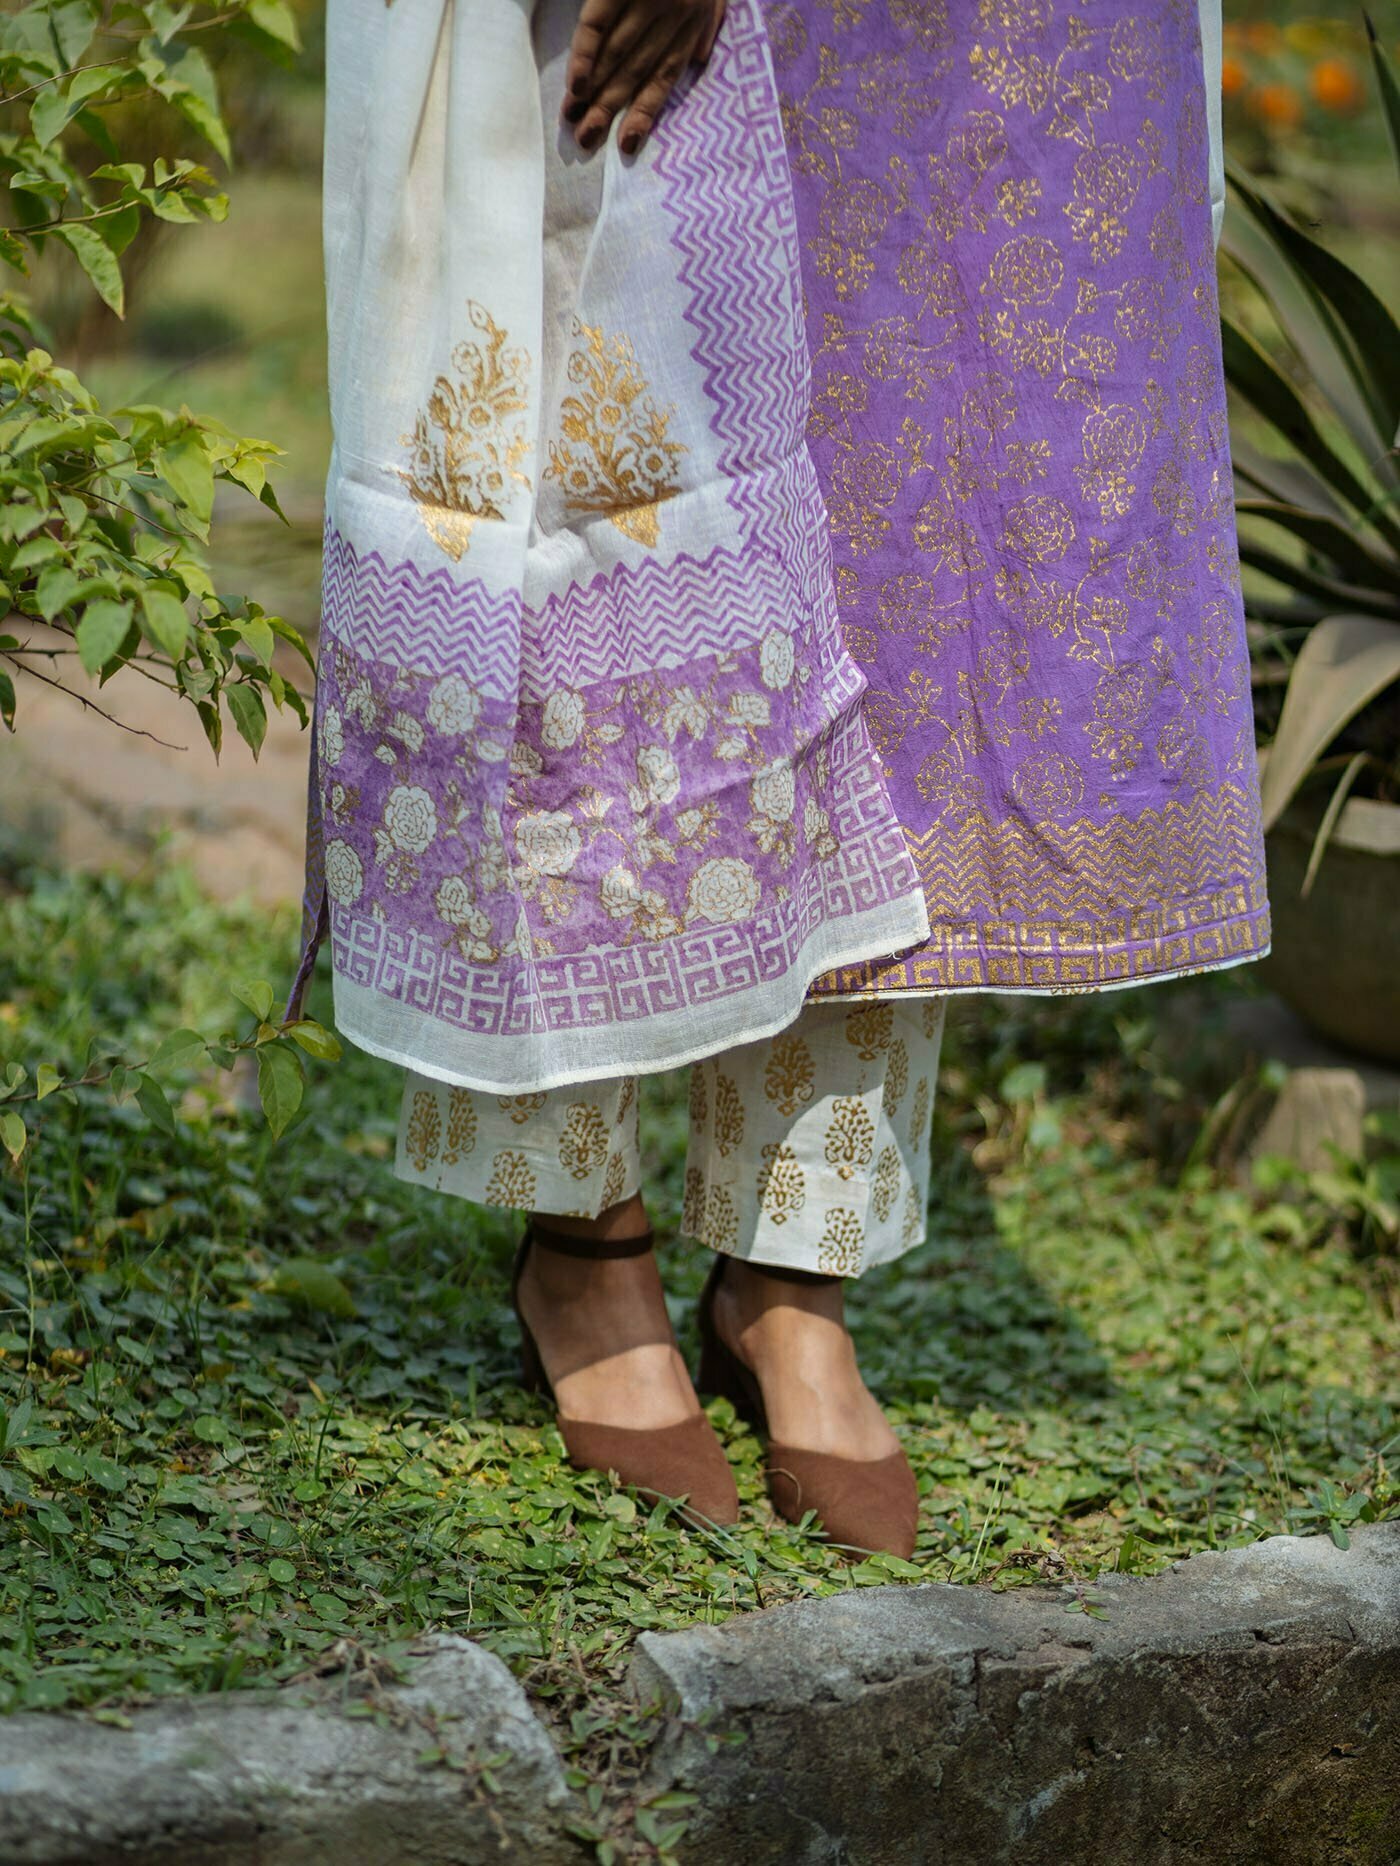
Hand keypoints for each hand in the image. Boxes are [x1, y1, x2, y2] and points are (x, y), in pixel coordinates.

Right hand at [562, 0, 725, 155]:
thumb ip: (708, 21)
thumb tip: (699, 59)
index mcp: (694, 20)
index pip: (666, 76)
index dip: (645, 113)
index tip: (626, 145)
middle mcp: (674, 14)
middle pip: (636, 72)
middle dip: (608, 109)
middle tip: (585, 140)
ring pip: (616, 54)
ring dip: (592, 90)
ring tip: (571, 118)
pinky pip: (598, 23)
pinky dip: (585, 54)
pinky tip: (576, 84)